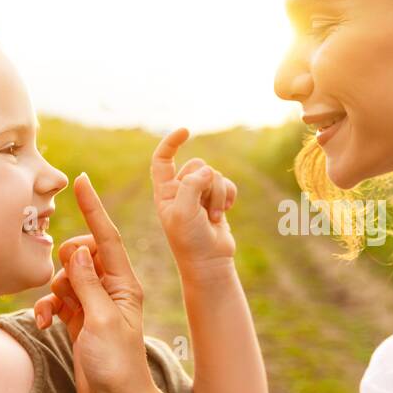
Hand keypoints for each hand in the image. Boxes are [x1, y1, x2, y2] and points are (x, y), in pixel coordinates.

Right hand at [35, 172, 157, 392]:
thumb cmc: (117, 364)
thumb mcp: (101, 320)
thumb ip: (87, 283)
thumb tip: (77, 249)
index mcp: (124, 284)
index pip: (107, 237)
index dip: (93, 208)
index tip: (81, 181)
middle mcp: (110, 289)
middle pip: (81, 254)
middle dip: (65, 263)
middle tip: (64, 286)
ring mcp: (93, 305)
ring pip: (64, 277)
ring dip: (51, 291)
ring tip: (53, 312)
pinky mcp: (79, 320)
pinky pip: (56, 300)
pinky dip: (45, 308)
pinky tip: (41, 323)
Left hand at [151, 127, 237, 277]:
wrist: (209, 262)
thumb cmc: (190, 240)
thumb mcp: (183, 211)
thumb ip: (191, 185)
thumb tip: (207, 170)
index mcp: (164, 191)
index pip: (163, 159)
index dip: (172, 143)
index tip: (186, 131)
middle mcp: (180, 190)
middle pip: (198, 166)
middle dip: (206, 184)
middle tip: (203, 209)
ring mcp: (199, 195)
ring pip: (215, 175)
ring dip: (218, 195)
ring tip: (213, 216)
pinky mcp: (216, 201)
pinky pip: (227, 184)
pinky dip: (228, 195)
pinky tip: (225, 211)